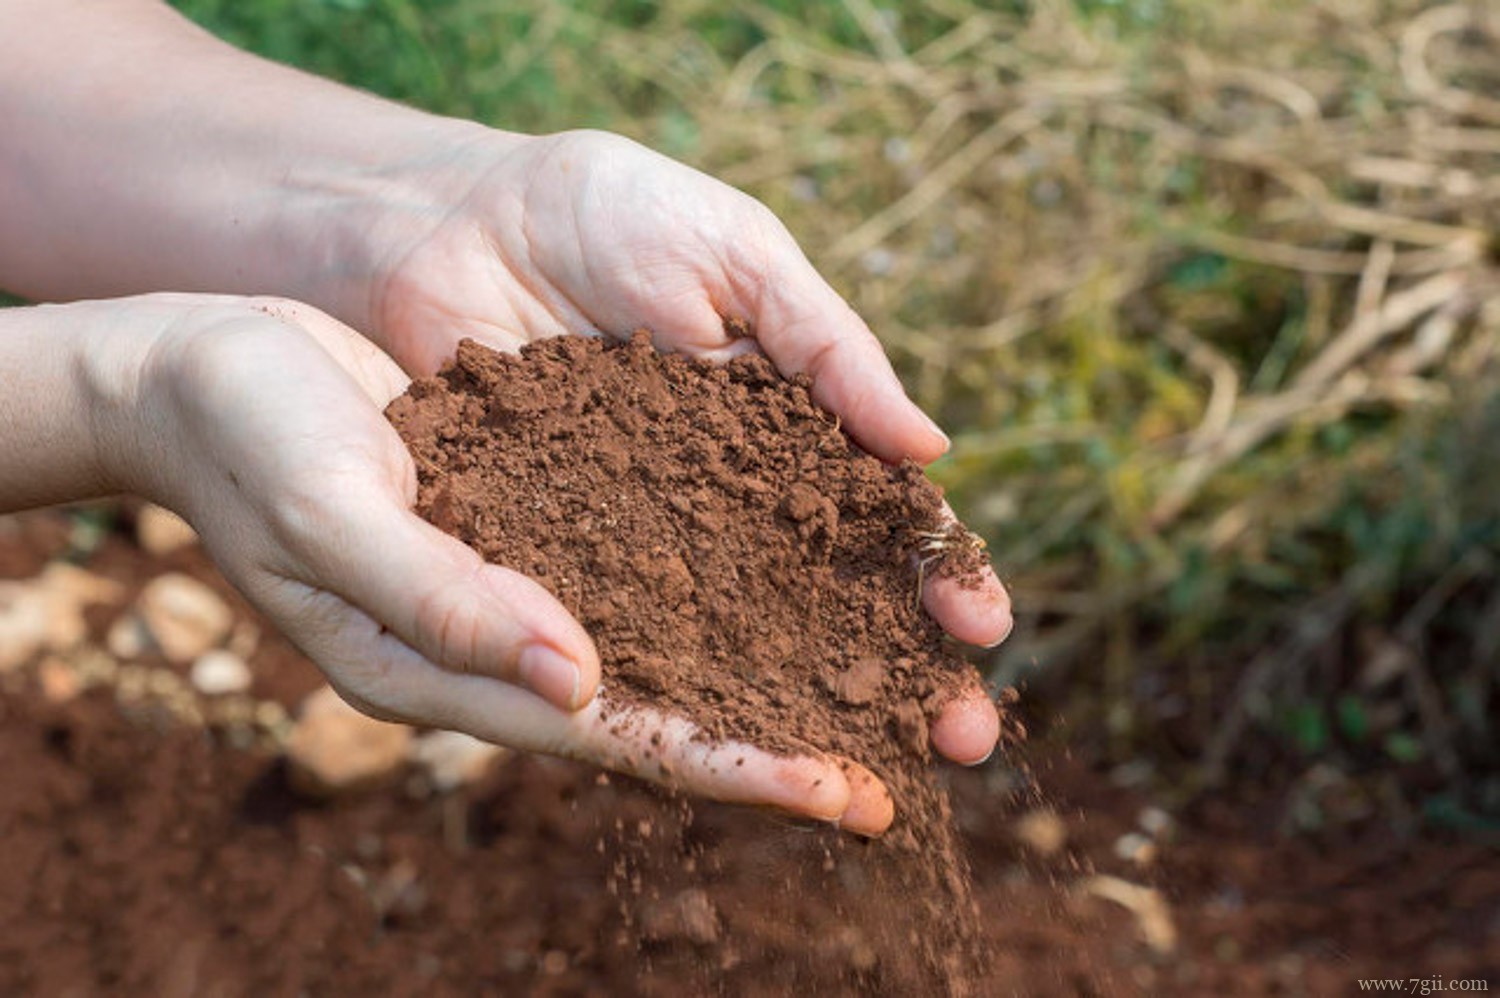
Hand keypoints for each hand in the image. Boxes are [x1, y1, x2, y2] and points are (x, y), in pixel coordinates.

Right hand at [104, 294, 899, 832]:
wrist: (201, 366)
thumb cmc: (247, 435)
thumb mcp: (330, 513)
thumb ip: (445, 601)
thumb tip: (579, 680)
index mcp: (456, 667)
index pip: (622, 736)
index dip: (735, 769)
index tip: (844, 796)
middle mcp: (512, 636)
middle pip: (679, 702)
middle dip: (799, 733)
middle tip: (925, 758)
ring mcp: (532, 575)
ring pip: (684, 631)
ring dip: (791, 652)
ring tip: (904, 668)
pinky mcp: (543, 509)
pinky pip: (658, 550)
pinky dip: (737, 563)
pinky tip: (812, 555)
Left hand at [357, 128, 1013, 770]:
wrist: (447, 215)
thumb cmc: (605, 211)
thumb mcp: (738, 256)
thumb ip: (829, 349)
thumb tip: (931, 449)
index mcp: (788, 424)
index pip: (882, 516)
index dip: (936, 572)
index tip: (985, 626)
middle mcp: (727, 500)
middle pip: (830, 601)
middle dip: (898, 670)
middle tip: (959, 740)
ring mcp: (645, 538)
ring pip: (741, 639)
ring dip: (805, 706)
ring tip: (862, 772)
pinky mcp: (559, 557)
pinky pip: (625, 630)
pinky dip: (675, 687)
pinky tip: (719, 742)